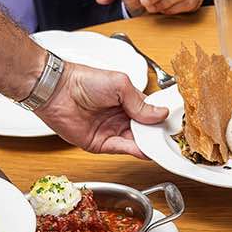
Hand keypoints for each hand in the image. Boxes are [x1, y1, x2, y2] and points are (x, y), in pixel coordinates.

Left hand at [35, 62, 167, 156]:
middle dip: (156, 134)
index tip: (173, 124)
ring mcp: (111, 131)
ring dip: (148, 144)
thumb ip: (140, 102)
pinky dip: (135, 150)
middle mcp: (120, 117)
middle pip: (145, 130)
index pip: (150, 113)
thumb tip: (159, 114)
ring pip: (136, 142)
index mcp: (127, 101)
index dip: (160, 119)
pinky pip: (122, 149)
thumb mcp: (120, 84)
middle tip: (170, 138)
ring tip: (161, 145)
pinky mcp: (100, 143)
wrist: (58, 91)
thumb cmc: (84, 80)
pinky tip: (145, 150)